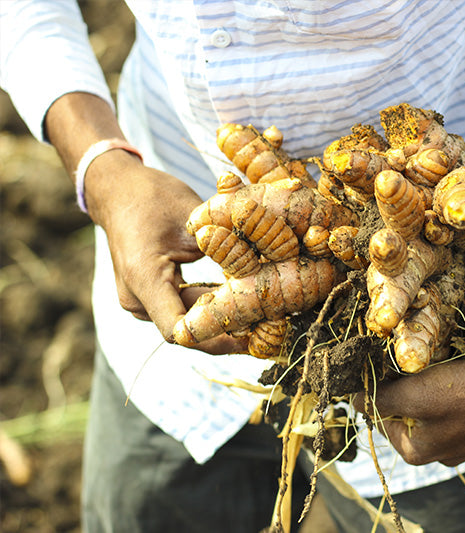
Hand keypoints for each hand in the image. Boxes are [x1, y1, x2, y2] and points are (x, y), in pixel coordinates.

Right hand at [44, 92, 245, 354]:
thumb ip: (226, 243)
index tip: (252, 337)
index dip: (216, 338)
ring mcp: (140, 301)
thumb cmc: (152, 196)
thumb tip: (270, 263)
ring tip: (263, 316)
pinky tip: (241, 301)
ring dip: (221, 318)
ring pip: (187, 320)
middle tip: (272, 329)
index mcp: (144, 278)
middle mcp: (137, 298)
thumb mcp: (194, 214)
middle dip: (229, 329)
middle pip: (188, 329)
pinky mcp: (149, 297)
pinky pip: (182, 310)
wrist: (117, 191)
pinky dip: (209, 306)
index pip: (179, 329)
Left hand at [359, 303, 464, 465]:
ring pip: (433, 405)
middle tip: (406, 352)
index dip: (375, 384)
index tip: (378, 357)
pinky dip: (454, 384)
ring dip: (429, 381)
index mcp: (416, 450)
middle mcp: (438, 453)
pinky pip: (458, 402)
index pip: (378, 414)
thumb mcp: (420, 395)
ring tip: (436, 356)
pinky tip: (463, 367)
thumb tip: (353, 397)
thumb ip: (384, 398)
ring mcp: (464, 441)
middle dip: (404, 381)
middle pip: (405, 410)